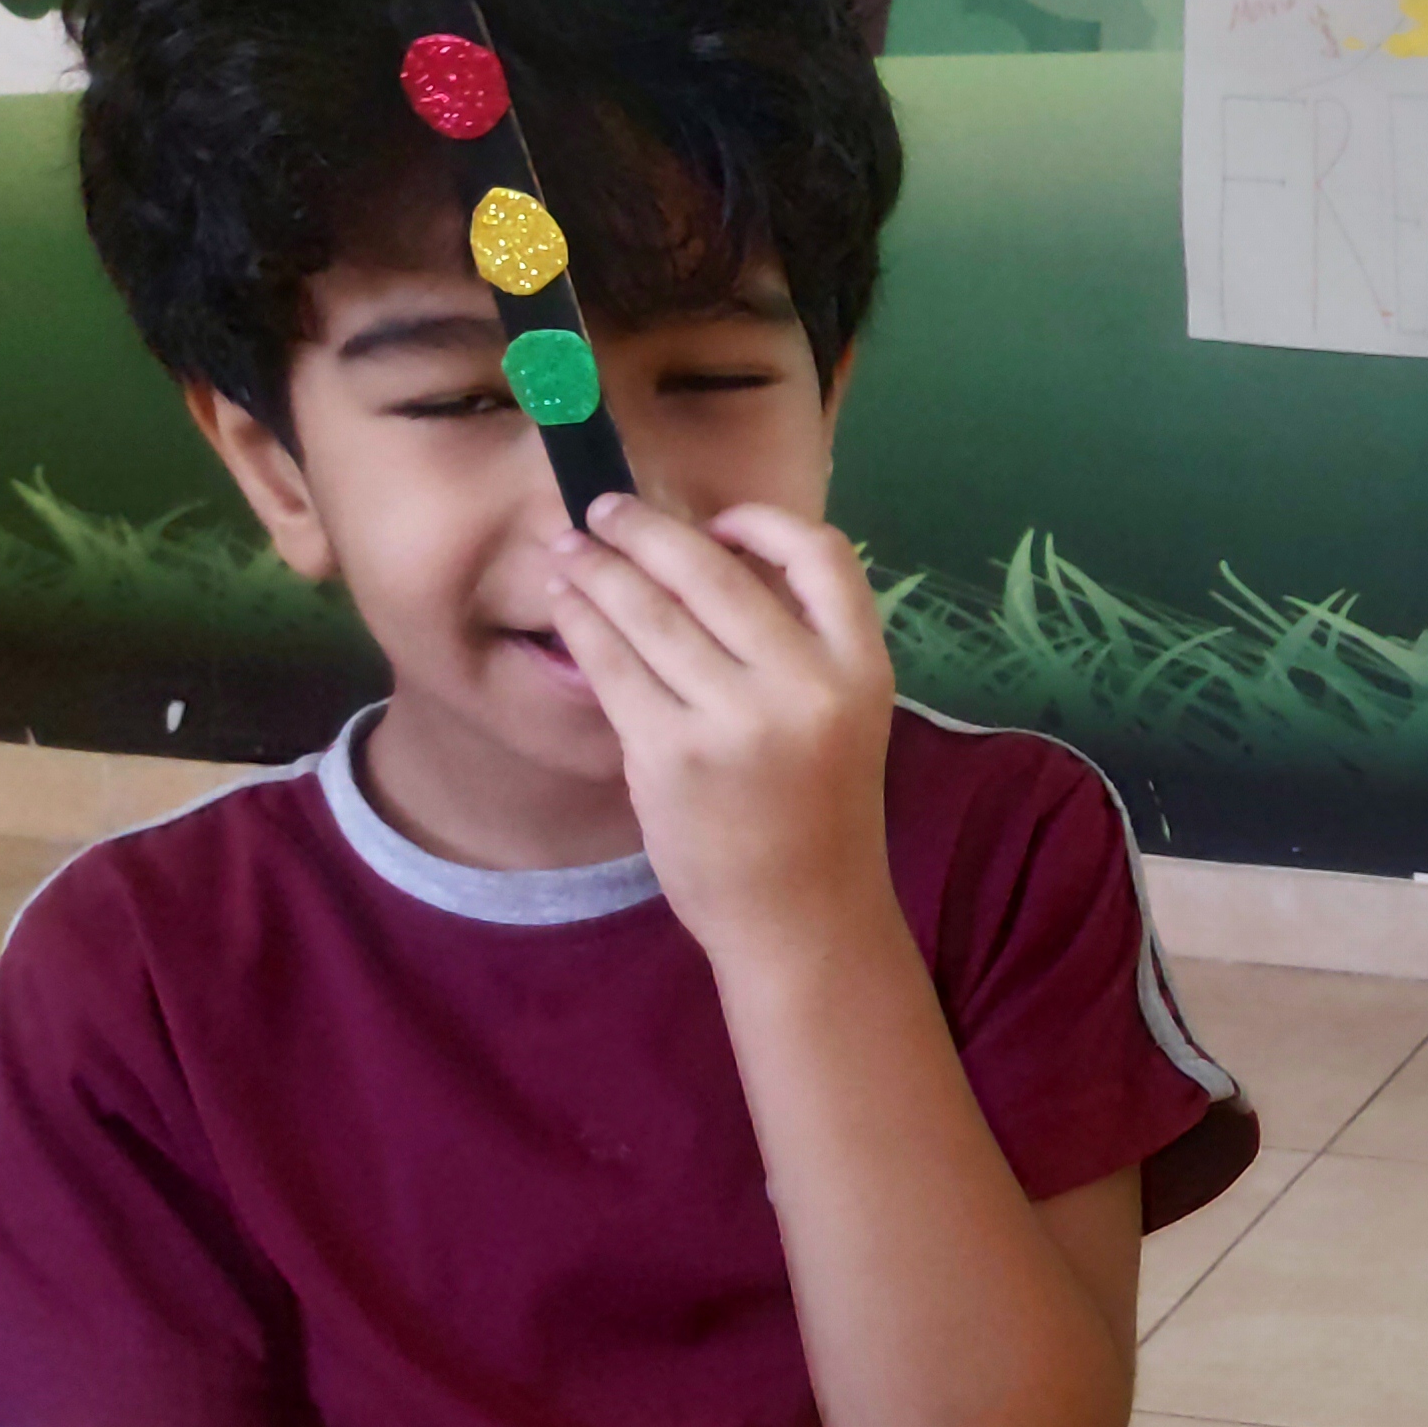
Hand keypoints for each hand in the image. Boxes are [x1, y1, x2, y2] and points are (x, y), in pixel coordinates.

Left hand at [544, 496, 898, 967]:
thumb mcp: (844, 718)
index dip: (761, 523)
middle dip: (644, 529)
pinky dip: (582, 623)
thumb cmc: (817, 812)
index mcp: (860, 670)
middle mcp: (804, 686)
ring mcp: (734, 721)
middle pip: (711, 572)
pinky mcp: (670, 754)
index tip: (715, 523)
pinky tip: (567, 605)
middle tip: (604, 510)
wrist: (802, 916)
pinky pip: (614, 665)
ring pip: (649, 612)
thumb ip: (798, 646)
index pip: (822, 555)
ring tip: (568, 549)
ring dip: (597, 568)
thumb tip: (706, 558)